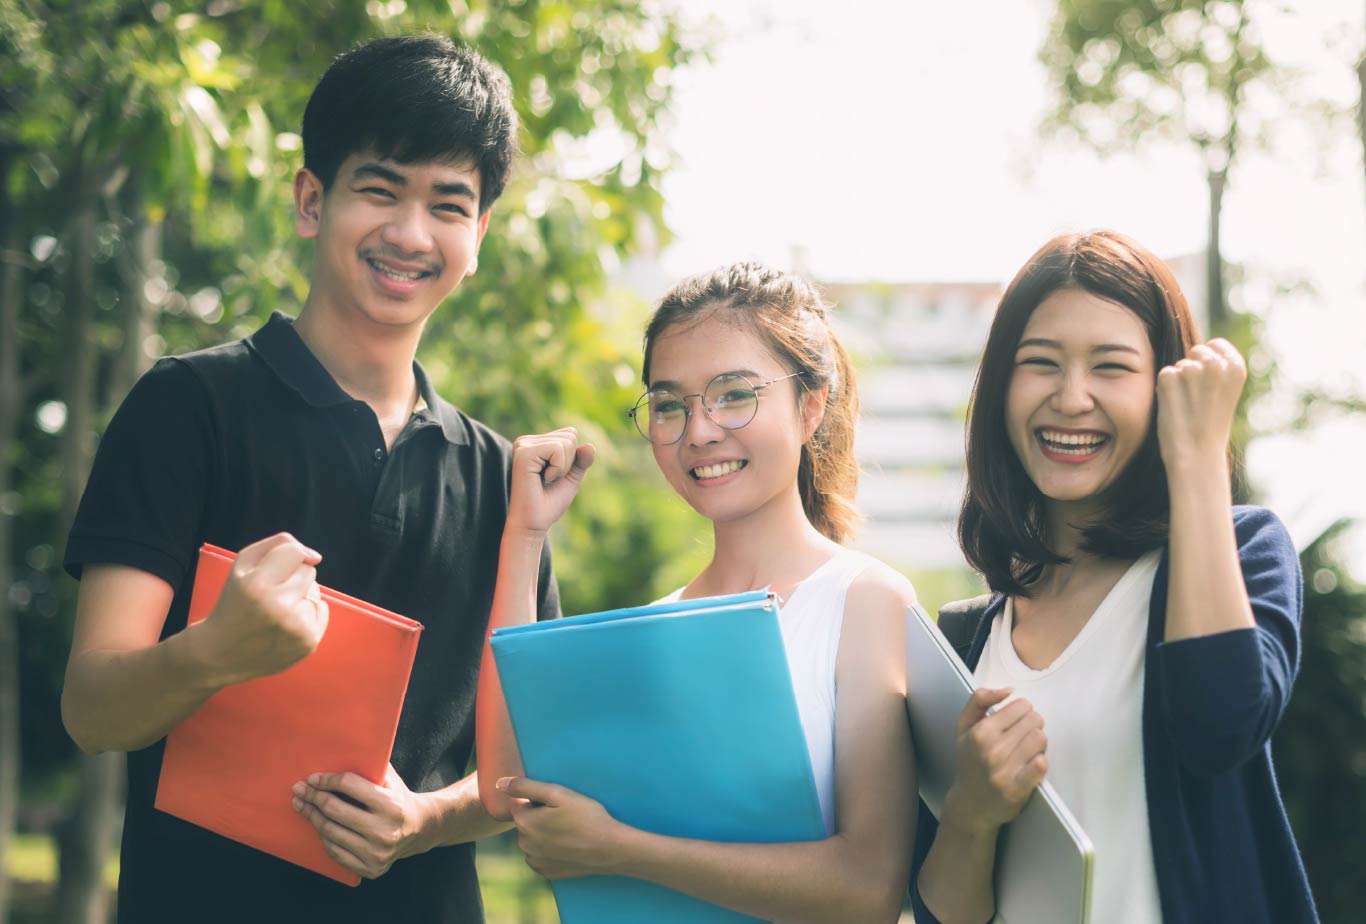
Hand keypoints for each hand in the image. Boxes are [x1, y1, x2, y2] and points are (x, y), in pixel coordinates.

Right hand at [196, 533, 327, 683]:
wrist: (221, 653)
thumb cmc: (235, 601)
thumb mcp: (243, 565)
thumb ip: (278, 545)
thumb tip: (315, 557)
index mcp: (257, 585)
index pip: (295, 552)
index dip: (287, 557)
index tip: (274, 569)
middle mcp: (278, 607)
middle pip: (309, 571)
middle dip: (292, 578)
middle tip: (269, 595)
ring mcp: (295, 627)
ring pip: (316, 591)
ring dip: (300, 597)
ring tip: (275, 612)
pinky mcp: (308, 643)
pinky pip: (322, 610)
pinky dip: (308, 613)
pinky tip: (285, 624)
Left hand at [293, 764, 433, 879]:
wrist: (420, 829)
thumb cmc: (398, 798)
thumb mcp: (391, 780)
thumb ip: (369, 767)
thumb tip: (335, 753)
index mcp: (392, 804)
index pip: (349, 786)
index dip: (327, 780)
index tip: (312, 778)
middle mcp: (385, 831)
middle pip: (335, 810)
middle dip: (313, 797)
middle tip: (299, 789)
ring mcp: (377, 853)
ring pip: (331, 832)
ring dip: (312, 816)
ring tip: (301, 805)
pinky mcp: (371, 868)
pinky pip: (336, 852)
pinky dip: (323, 837)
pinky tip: (317, 825)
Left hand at [498, 776, 624, 879]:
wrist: (609, 849)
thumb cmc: (586, 816)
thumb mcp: (558, 793)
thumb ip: (526, 786)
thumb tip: (499, 783)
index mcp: (524, 822)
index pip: (520, 803)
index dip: (539, 800)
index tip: (558, 804)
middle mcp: (524, 844)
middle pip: (526, 822)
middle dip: (540, 817)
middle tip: (566, 816)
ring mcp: (535, 861)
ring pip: (533, 839)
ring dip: (544, 834)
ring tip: (569, 831)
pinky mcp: (546, 872)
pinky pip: (540, 856)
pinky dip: (549, 850)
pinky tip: (568, 845)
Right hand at [505, 428, 594, 534]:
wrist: (533, 524)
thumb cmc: (549, 503)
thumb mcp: (571, 478)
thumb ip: (581, 460)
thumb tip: (590, 445)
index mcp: (535, 443)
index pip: (570, 433)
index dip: (572, 458)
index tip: (555, 476)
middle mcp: (526, 441)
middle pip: (570, 435)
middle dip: (569, 461)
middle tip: (550, 479)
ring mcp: (523, 445)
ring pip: (566, 442)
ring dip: (563, 467)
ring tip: (545, 480)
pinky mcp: (524, 453)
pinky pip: (558, 449)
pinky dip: (558, 468)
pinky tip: (542, 479)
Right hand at [940, 688, 1047, 833]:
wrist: (970, 804)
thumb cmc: (969, 761)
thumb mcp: (963, 726)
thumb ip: (979, 699)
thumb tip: (1008, 690)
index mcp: (980, 732)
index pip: (1022, 706)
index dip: (1022, 711)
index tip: (1015, 721)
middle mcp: (992, 750)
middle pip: (1035, 720)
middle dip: (1032, 725)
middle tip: (1022, 735)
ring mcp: (1005, 770)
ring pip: (1041, 739)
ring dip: (1038, 742)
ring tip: (1027, 748)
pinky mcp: (1018, 788)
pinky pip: (1042, 764)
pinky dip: (1040, 761)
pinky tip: (1031, 764)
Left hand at [1155, 338, 1245, 474]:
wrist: (1198, 455)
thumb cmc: (1211, 427)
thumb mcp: (1225, 392)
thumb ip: (1218, 370)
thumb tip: (1199, 351)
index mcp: (1236, 367)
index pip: (1215, 344)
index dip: (1207, 361)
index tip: (1209, 383)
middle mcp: (1216, 364)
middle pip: (1196, 352)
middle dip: (1192, 370)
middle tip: (1198, 399)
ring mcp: (1192, 370)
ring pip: (1179, 366)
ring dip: (1179, 383)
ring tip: (1188, 407)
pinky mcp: (1169, 378)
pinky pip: (1164, 375)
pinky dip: (1165, 389)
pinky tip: (1175, 407)